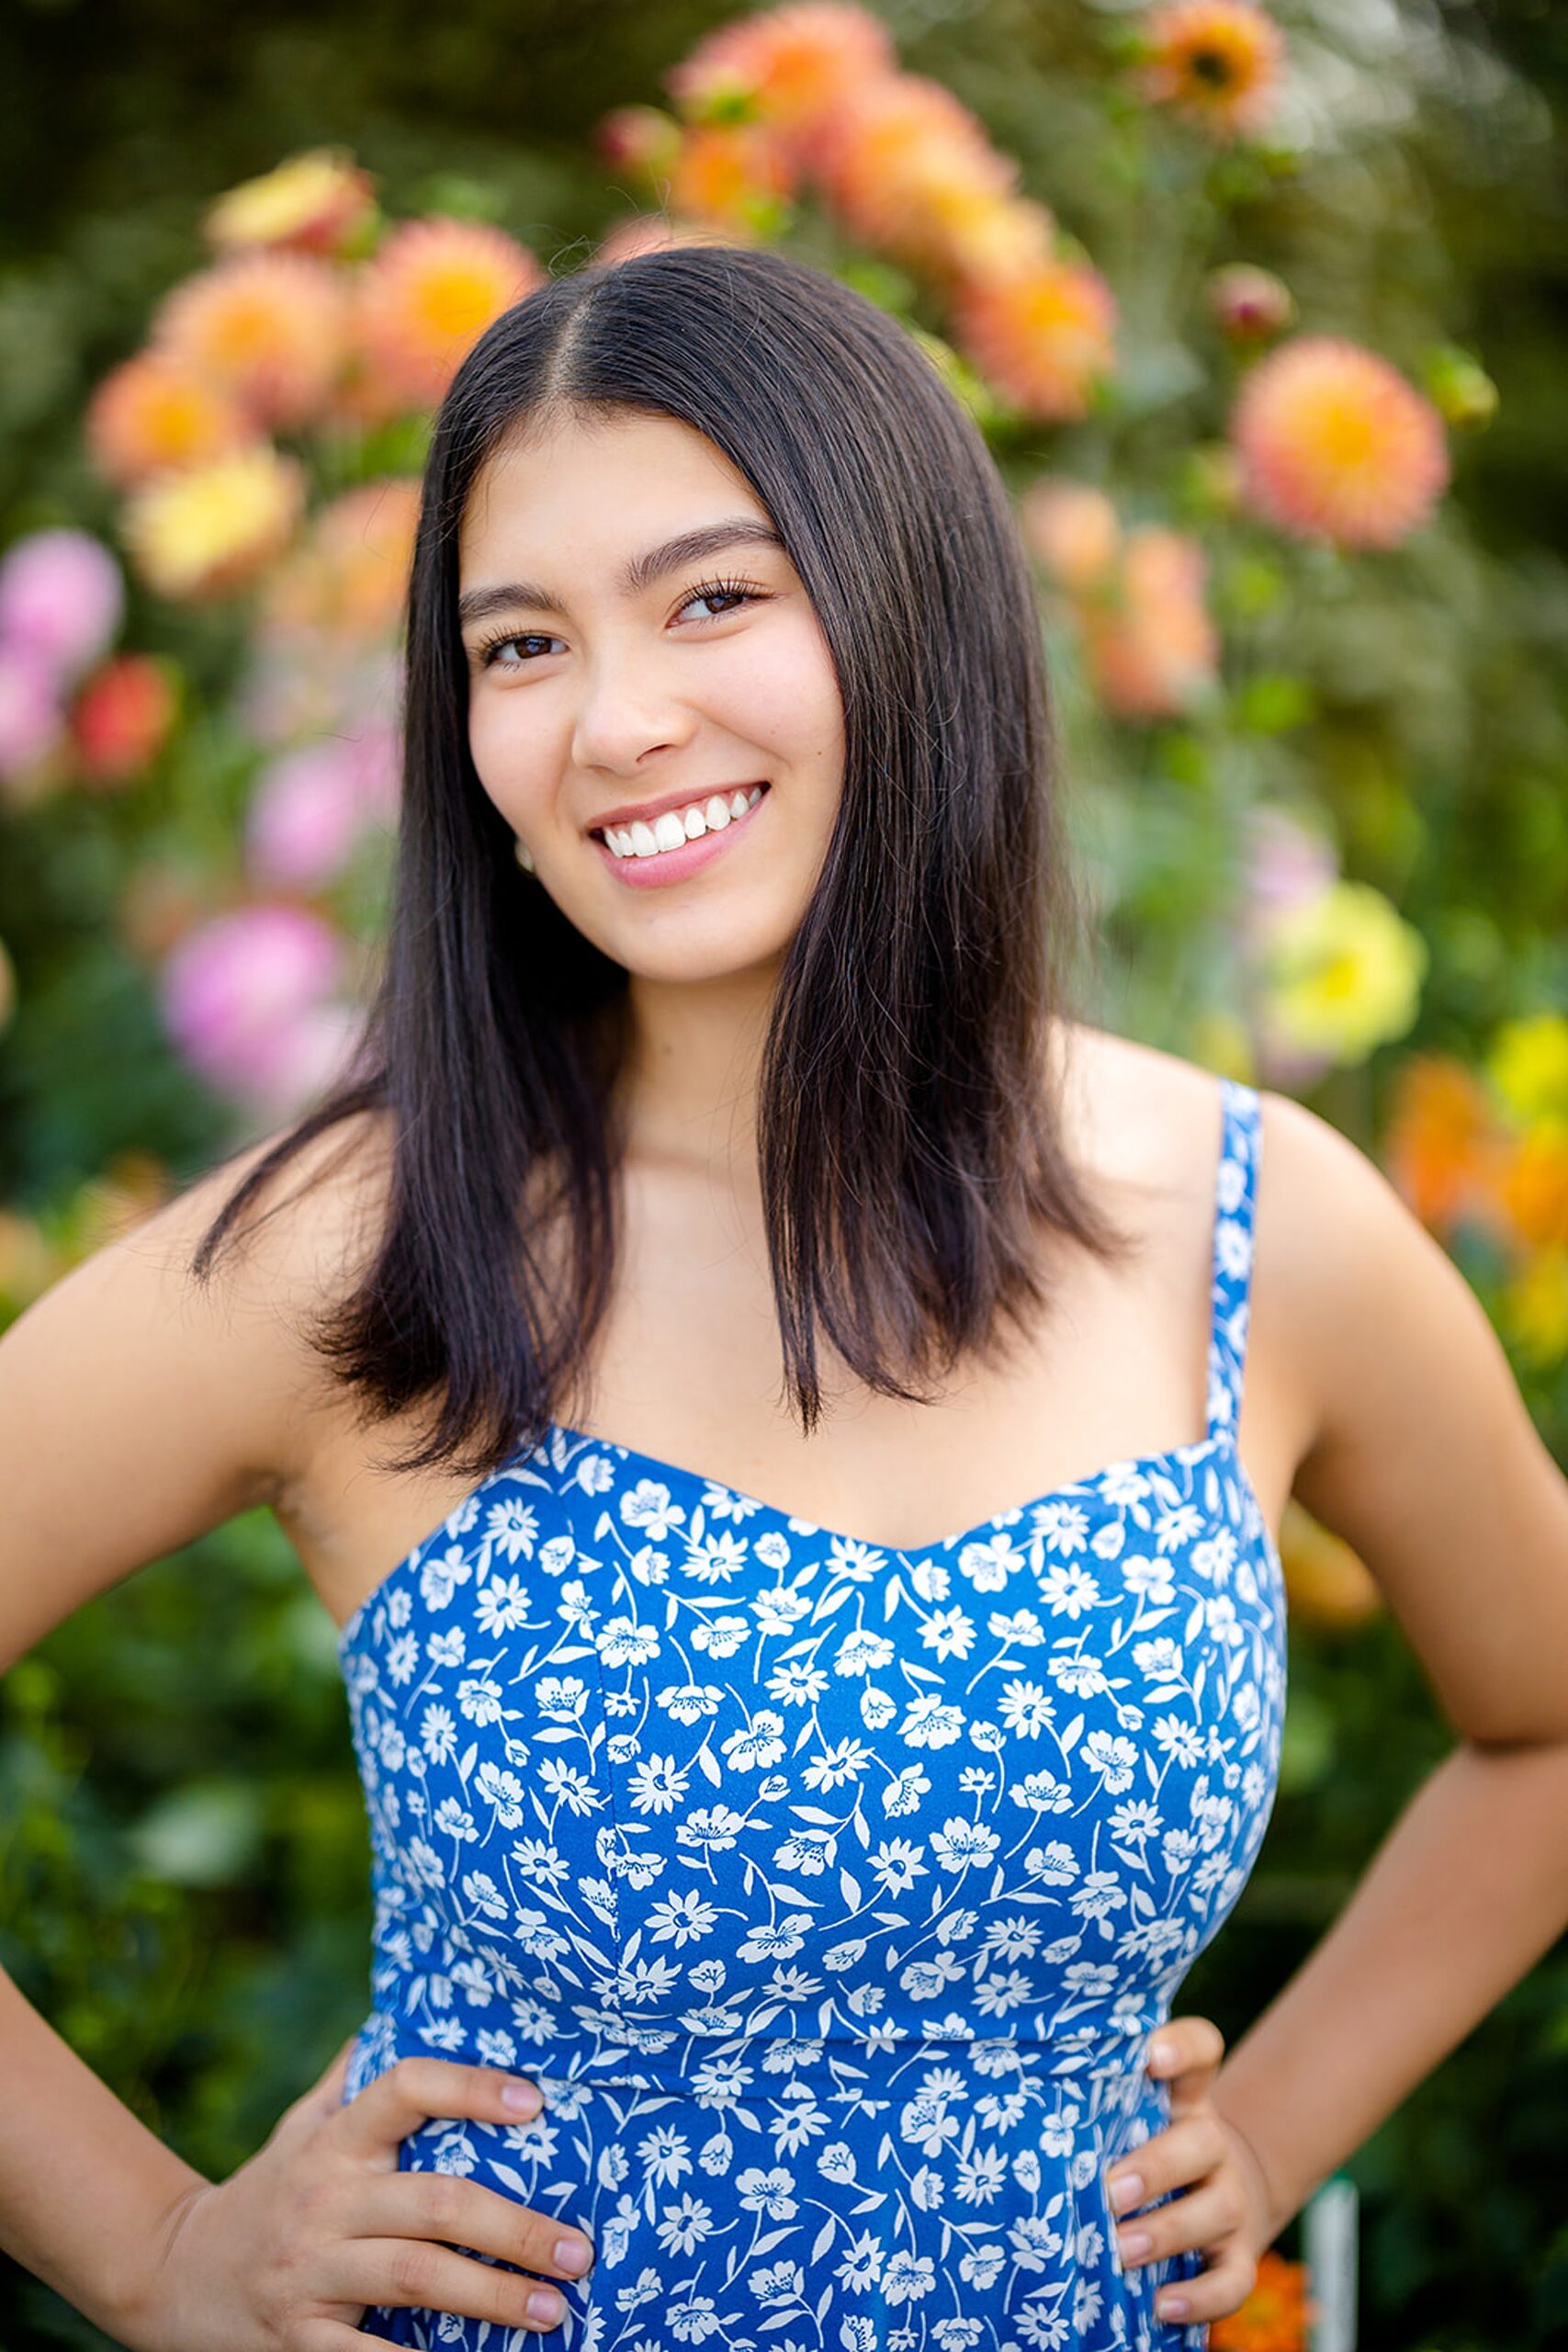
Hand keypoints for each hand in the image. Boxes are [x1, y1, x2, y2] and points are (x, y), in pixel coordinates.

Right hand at [120, 2040, 595, 2350]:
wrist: (172, 2275)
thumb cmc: (270, 2189)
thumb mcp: (300, 2123)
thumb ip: (352, 2075)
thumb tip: (407, 2001)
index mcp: (334, 2140)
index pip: (403, 2089)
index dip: (467, 2088)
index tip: (534, 2101)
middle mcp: (325, 2200)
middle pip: (433, 2203)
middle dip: (515, 2228)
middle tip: (579, 2250)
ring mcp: (311, 2271)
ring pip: (415, 2277)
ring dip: (493, 2295)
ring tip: (554, 2309)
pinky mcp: (299, 2339)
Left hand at [1103, 2014, 1278, 2330]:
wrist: (1210, 2198)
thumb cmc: (1138, 2148)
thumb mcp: (1122, 2119)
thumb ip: (1087, 2107)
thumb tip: (1009, 2110)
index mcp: (1183, 2098)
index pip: (1200, 2051)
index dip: (1182, 2048)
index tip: (1149, 2057)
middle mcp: (1212, 2144)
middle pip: (1203, 2140)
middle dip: (1155, 2167)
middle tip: (1110, 2191)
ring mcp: (1230, 2199)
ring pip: (1219, 2209)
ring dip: (1167, 2232)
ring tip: (1121, 2248)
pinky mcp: (1239, 2255)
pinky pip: (1234, 2278)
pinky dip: (1202, 2296)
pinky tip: (1161, 2305)